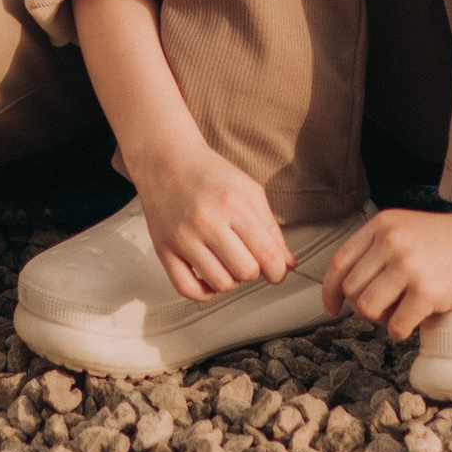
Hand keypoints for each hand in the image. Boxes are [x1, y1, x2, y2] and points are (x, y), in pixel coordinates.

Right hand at [129, 139, 297, 301]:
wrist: (165, 158)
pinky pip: (187, 289)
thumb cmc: (207, 172)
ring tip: (227, 263)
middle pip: (245, 272)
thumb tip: (288, 263)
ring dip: (230, 280)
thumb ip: (270, 227)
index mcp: (232, 203)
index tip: (276, 271)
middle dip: (253, 271)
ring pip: (219, 283)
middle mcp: (206, 221)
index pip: (267, 254)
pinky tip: (208, 277)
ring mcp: (182, 237)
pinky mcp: (163, 249)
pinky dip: (203, 292)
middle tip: (248, 259)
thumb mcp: (247, 189)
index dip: (278, 271)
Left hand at [322, 173, 451, 335]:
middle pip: (352, 290)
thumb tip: (349, 291)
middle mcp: (391, 241)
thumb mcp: (410, 231)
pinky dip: (402, 330)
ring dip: (382, 320)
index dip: (330, 290)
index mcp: (383, 225)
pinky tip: (420, 319)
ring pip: (367, 309)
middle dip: (364, 308)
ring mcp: (408, 265)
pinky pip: (395, 326)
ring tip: (403, 312)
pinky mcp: (427, 291)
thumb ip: (380, 251)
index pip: (339, 262)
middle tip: (389, 309)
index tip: (332, 308)